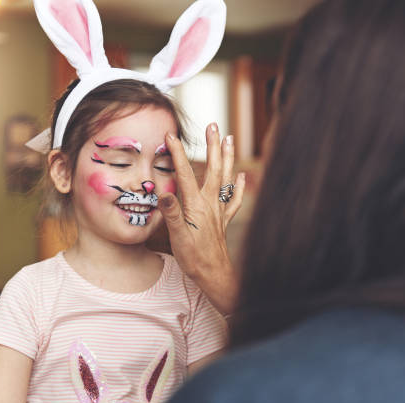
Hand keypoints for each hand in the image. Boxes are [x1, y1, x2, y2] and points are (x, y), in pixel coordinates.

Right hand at [158, 123, 244, 314]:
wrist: (214, 274)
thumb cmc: (194, 257)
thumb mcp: (178, 237)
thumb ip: (172, 214)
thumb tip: (164, 193)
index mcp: (195, 205)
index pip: (185, 174)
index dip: (178, 154)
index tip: (171, 135)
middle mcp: (210, 203)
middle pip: (212, 168)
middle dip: (212, 145)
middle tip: (213, 125)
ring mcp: (219, 210)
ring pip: (225, 177)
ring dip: (227, 157)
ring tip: (229, 138)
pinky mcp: (223, 220)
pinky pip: (233, 199)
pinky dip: (238, 186)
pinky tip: (240, 176)